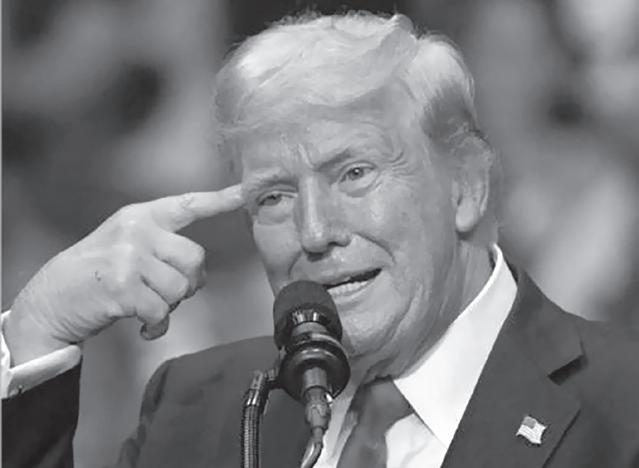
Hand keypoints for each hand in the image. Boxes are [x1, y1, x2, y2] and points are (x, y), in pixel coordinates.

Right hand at [4, 185, 243, 364]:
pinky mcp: (123, 287)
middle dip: (191, 283)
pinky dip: (157, 327)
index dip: (219, 200)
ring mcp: (129, 257)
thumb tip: (198, 271)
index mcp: (142, 216)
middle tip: (170, 294)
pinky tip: (143, 328)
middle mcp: (138, 231)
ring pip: (181, 288)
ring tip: (149, 308)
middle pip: (195, 258)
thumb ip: (161, 245)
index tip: (245, 192)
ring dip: (170, 307)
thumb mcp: (125, 244)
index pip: (188, 205)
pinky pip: (162, 311)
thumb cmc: (97, 274)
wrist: (51, 299)